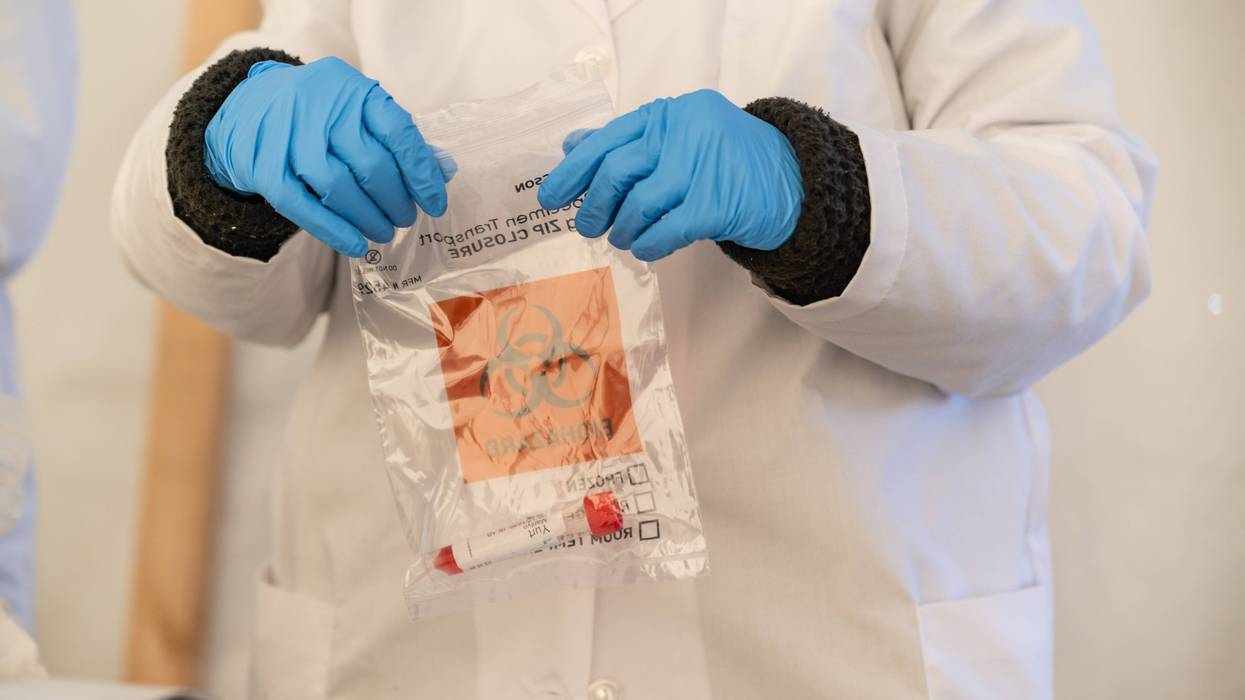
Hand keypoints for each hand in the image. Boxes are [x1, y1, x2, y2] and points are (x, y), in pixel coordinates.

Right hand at [204, 57, 452, 256]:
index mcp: (351, 89)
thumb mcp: (356, 109)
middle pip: (371, 165)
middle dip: (396, 201)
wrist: (247, 107)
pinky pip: (303, 206)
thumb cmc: (316, 113)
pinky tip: (355, 245)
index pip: (399, 132)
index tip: (434, 203)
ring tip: (383, 231)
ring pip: (338, 188)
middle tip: (406, 218)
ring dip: (368, 218)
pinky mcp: (264, 166)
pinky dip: (333, 230)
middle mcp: (319, 107)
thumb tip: (443, 171)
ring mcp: (287, 136)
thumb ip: (397, 137)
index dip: (422, 174)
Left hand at [537, 89, 801, 261]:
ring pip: (640, 205)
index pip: (608, 139)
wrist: (792, 182)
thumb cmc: (726, 163)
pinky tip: (647, 248)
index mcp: (669, 114)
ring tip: (624, 239)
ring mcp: (703, 167)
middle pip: (618, 171)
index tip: (551, 196)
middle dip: (594, 206)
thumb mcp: (678, 140)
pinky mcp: (718, 204)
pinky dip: (650, 245)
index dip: (574, 171)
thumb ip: (629, 141)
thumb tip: (573, 146)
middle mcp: (684, 132)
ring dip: (624, 230)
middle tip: (589, 226)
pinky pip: (667, 231)